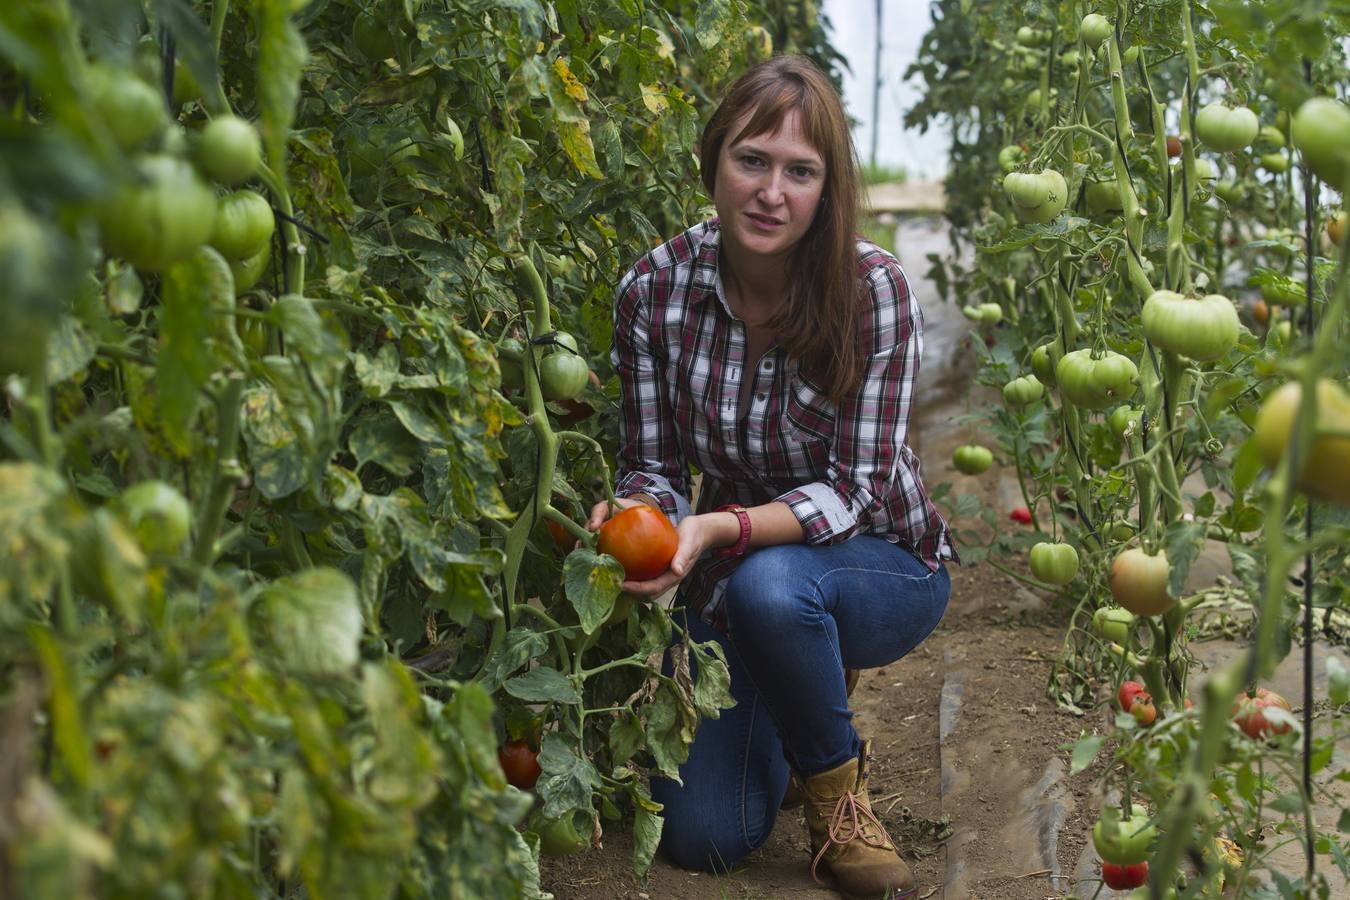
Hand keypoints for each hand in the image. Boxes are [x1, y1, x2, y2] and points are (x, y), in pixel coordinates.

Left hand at [587, 499, 732, 596]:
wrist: (699, 531)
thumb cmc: (694, 536)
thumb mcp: (689, 543)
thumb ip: (683, 556)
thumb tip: (676, 571)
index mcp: (674, 576)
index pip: (653, 588)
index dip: (637, 590)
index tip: (622, 585)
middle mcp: (666, 578)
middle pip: (645, 592)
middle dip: (629, 592)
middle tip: (610, 584)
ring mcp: (661, 573)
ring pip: (642, 585)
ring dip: (628, 585)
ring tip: (610, 577)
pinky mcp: (657, 566)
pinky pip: (642, 573)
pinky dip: (631, 573)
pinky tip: (618, 564)